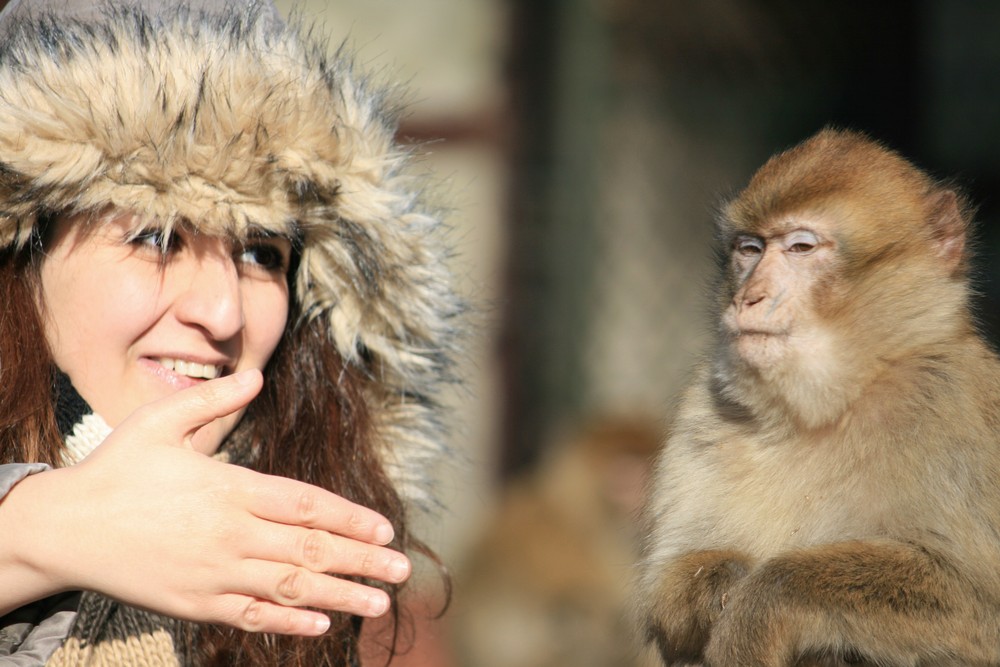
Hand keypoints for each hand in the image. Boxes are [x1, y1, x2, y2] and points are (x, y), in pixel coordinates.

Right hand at [3, 370, 409, 634]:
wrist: (64, 528)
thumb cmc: (116, 469)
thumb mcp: (160, 422)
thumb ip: (212, 400)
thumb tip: (257, 378)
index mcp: (229, 488)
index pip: (306, 505)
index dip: (351, 518)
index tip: (386, 529)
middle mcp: (230, 534)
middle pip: (311, 549)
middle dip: (363, 560)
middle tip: (403, 570)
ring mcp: (214, 574)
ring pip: (290, 588)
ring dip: (340, 595)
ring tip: (380, 603)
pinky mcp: (195, 604)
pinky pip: (252, 616)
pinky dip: (289, 622)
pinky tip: (322, 625)